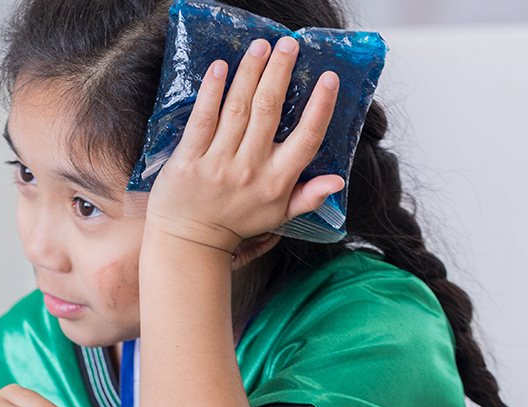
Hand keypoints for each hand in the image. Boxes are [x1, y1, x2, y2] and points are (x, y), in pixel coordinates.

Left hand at [144, 36, 343, 253]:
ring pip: (238, 110)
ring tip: (260, 46)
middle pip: (269, 112)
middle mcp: (250, 169)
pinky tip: (220, 68)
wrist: (189, 240)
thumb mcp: (279, 215)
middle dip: (280, 73)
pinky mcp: (188, 160)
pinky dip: (211, 93)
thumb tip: (338, 180)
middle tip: (289, 45)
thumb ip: (309, 196)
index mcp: (277, 182)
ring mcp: (217, 164)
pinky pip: (201, 121)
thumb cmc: (235, 222)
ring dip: (250, 73)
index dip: (320, 107)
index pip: (307, 138)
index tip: (328, 78)